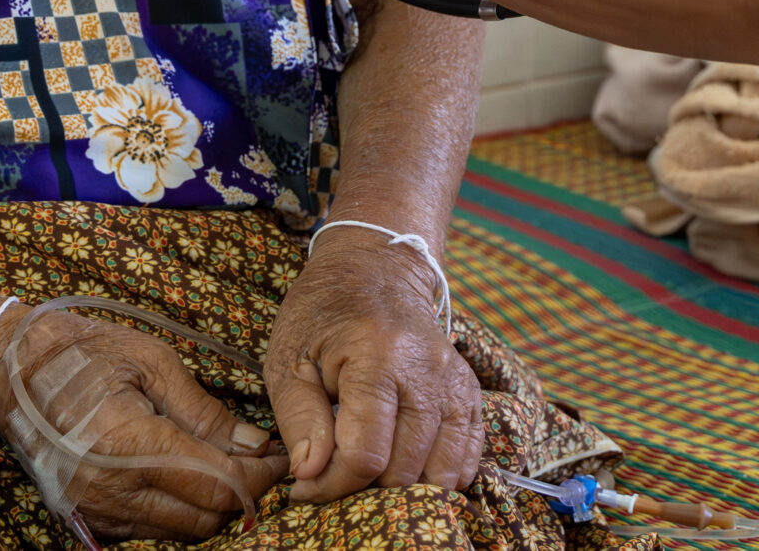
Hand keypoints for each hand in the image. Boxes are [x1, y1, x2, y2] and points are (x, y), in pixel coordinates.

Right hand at [0, 305, 286, 542]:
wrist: (11, 374)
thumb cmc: (85, 355)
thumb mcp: (151, 363)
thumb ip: (203, 411)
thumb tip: (252, 443)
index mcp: (129, 444)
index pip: (216, 483)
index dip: (258, 476)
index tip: (279, 457)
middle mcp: (110, 490)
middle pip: (203, 518)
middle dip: (242, 494)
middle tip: (261, 462)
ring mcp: (96, 511)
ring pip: (179, 532)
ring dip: (212, 508)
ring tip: (230, 469)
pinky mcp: (88, 520)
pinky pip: (150, 532)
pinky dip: (178, 513)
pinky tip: (189, 479)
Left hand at [263, 230, 484, 501]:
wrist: (376, 268)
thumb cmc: (322, 314)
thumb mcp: (289, 358)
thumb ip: (299, 418)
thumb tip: (310, 476)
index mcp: (376, 357)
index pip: (365, 454)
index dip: (332, 486)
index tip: (306, 489)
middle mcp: (426, 370)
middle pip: (406, 469)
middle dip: (365, 491)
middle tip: (335, 482)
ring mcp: (454, 381)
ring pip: (443, 472)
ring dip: (405, 490)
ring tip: (369, 479)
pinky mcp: (469, 391)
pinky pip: (468, 456)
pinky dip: (440, 477)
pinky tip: (407, 471)